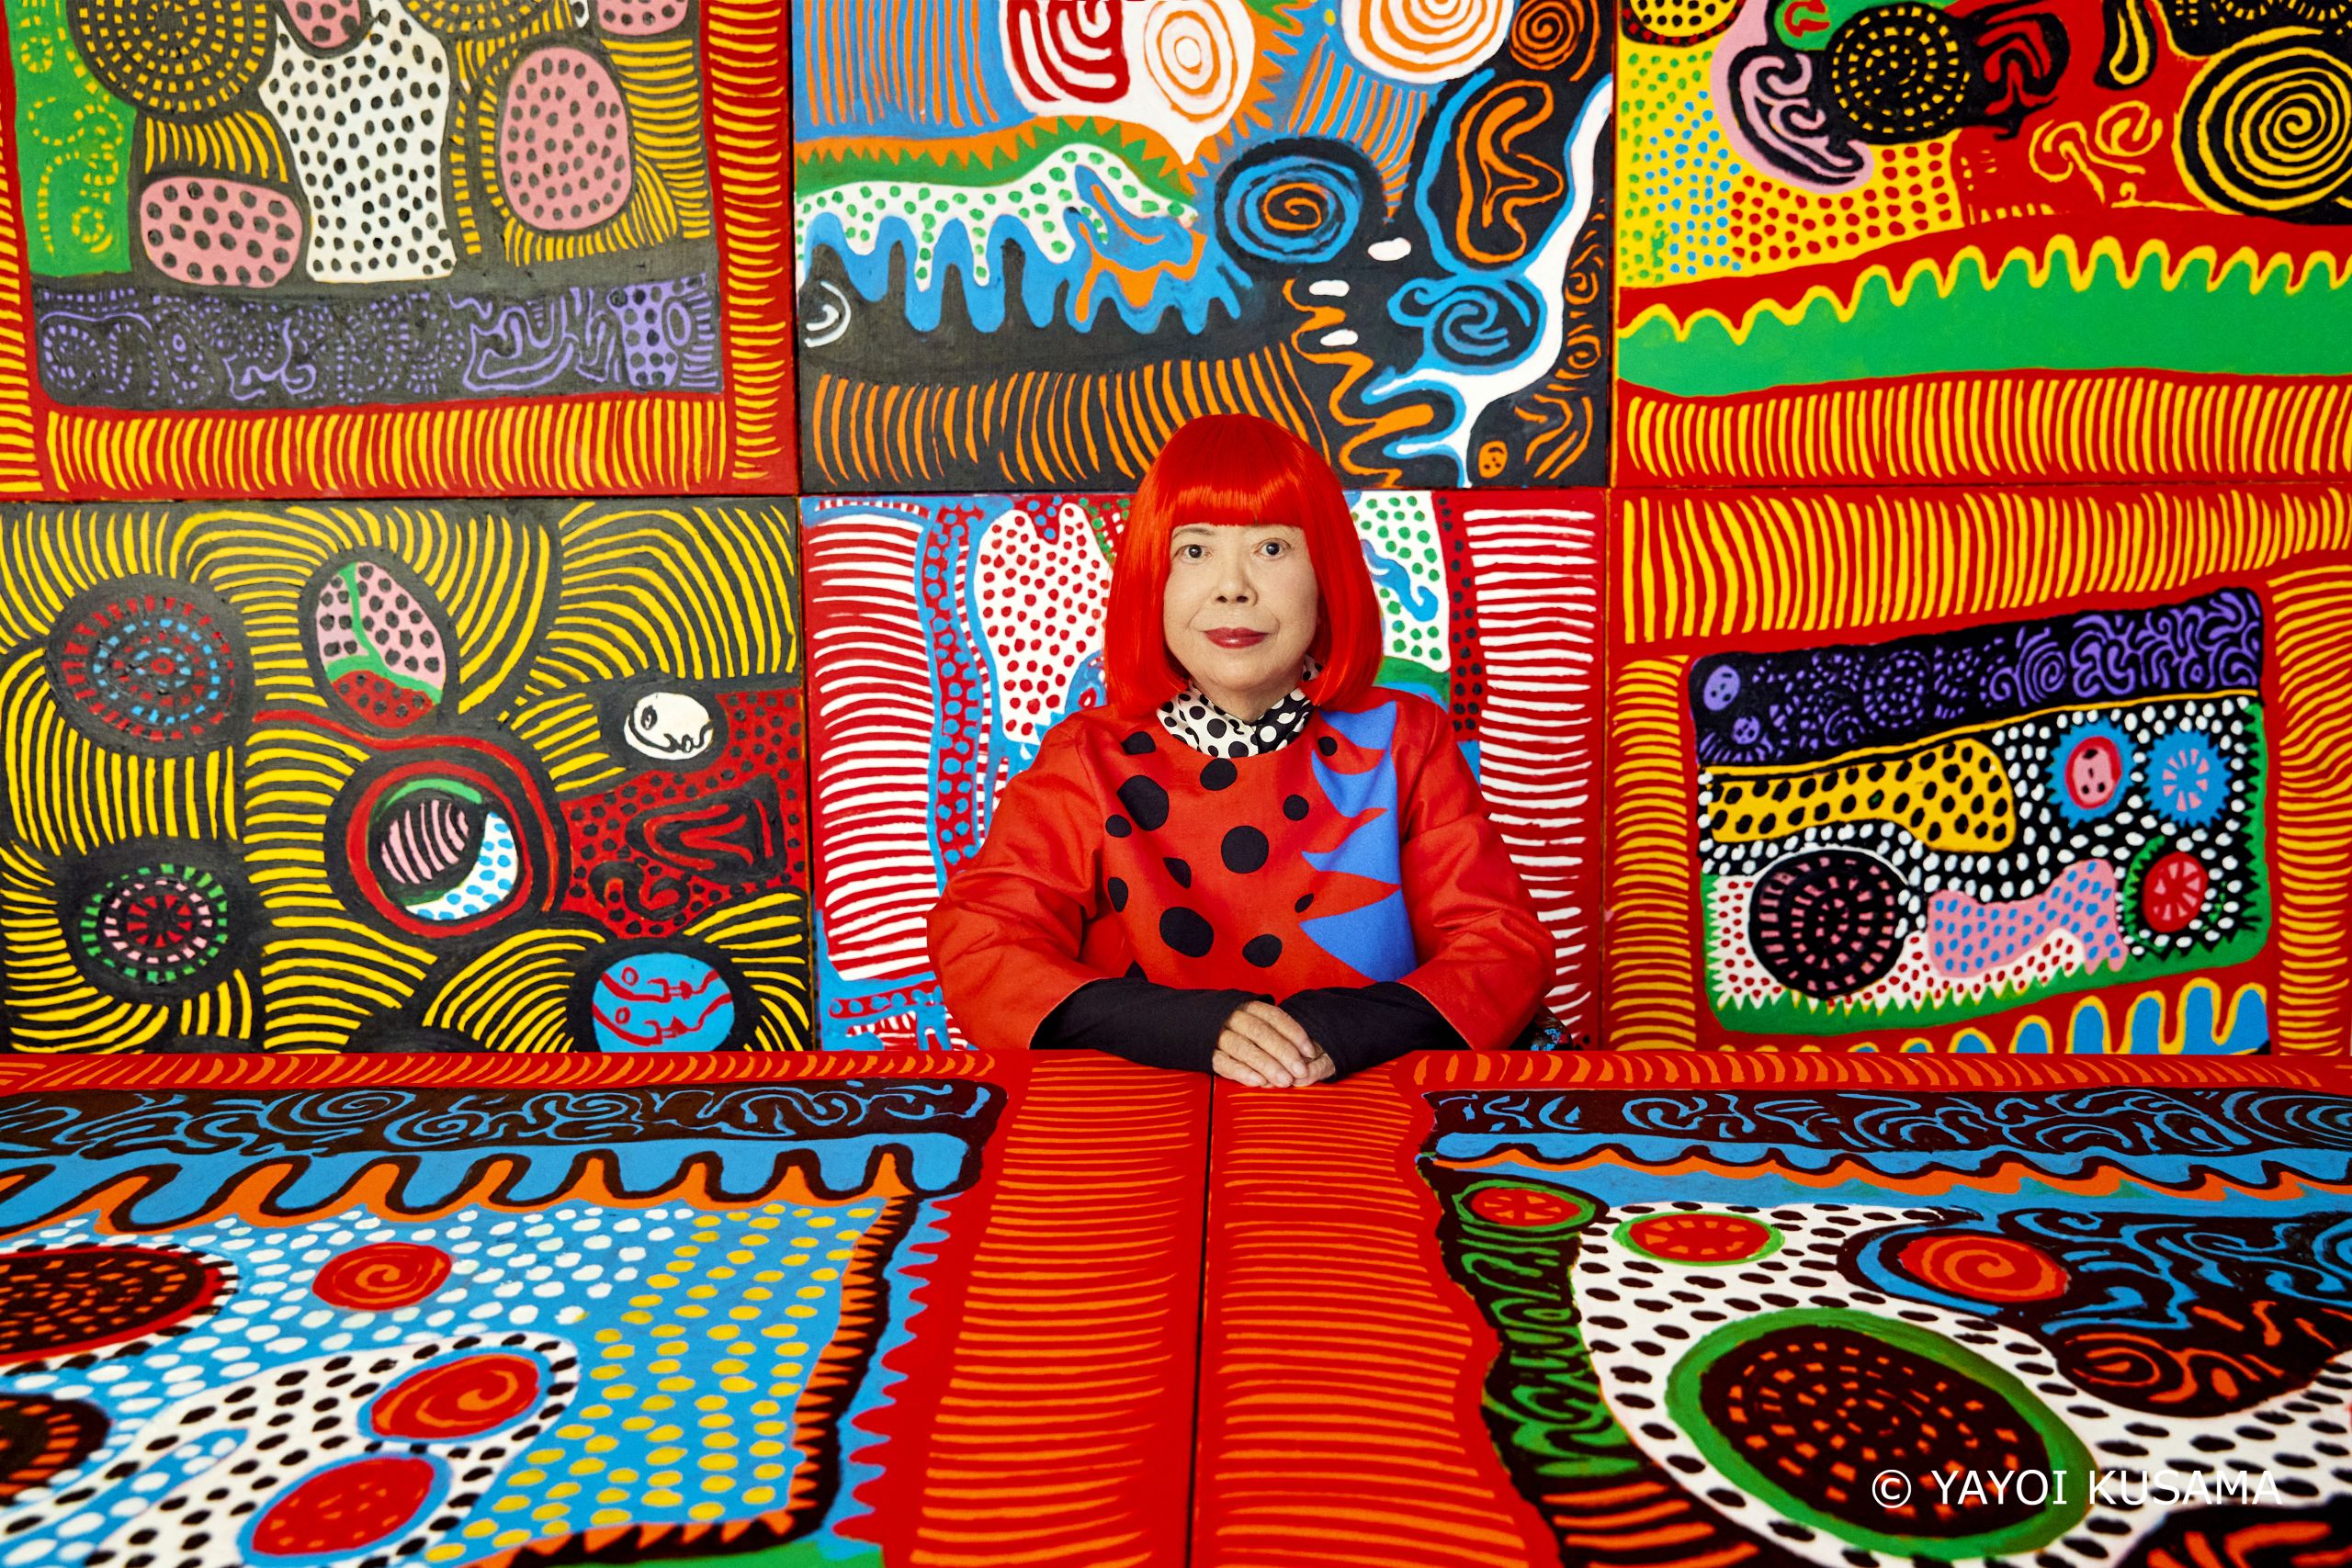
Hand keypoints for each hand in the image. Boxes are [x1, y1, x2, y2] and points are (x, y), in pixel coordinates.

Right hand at [1211, 1001, 1335, 1086]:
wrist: (1186, 1023)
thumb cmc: (1230, 1026)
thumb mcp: (1249, 1019)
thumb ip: (1272, 1031)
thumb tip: (1303, 1052)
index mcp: (1247, 1007)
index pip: (1275, 1017)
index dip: (1294, 1033)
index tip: (1309, 1051)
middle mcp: (1233, 1017)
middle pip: (1261, 1033)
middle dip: (1283, 1052)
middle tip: (1300, 1071)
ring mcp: (1217, 1034)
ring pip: (1244, 1048)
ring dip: (1266, 1065)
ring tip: (1284, 1081)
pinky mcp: (1205, 1052)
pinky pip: (1223, 1062)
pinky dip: (1241, 1072)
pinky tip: (1257, 1081)